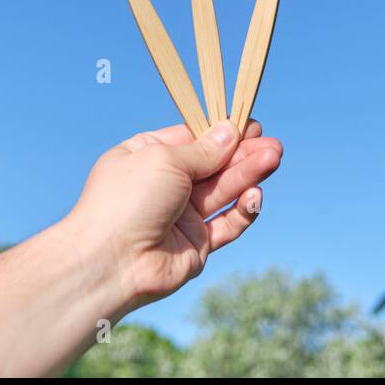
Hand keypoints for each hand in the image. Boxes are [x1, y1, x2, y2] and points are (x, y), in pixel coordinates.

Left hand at [65, 120, 282, 310]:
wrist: (111, 261)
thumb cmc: (127, 199)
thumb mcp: (165, 159)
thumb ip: (204, 150)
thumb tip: (230, 131)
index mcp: (149, 156)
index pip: (192, 138)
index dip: (221, 132)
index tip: (249, 124)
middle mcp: (166, 184)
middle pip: (213, 164)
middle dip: (243, 153)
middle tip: (273, 145)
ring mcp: (181, 215)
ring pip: (223, 191)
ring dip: (249, 174)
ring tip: (273, 159)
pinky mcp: (196, 244)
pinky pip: (226, 223)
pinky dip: (242, 210)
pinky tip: (254, 195)